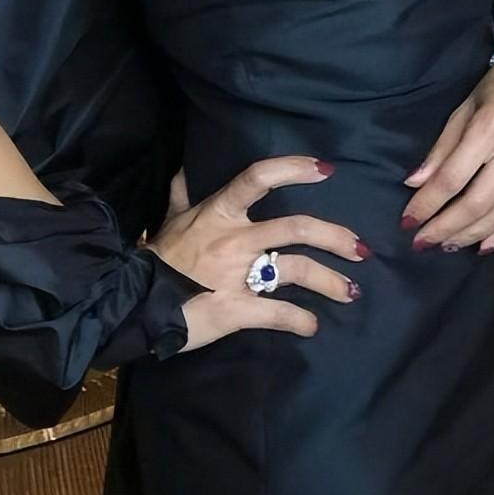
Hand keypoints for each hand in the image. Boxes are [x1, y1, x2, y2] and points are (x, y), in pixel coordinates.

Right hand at [143, 156, 367, 351]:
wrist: (132, 304)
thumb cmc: (156, 260)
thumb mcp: (169, 221)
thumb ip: (181, 195)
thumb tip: (181, 169)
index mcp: (221, 212)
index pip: (260, 177)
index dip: (295, 168)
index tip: (326, 169)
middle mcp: (236, 238)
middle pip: (297, 227)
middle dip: (335, 237)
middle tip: (361, 249)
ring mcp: (238, 274)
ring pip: (296, 270)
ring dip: (330, 282)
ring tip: (352, 293)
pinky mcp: (237, 310)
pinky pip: (277, 313)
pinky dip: (300, 320)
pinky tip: (313, 326)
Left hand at [399, 34, 493, 254]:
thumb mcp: (463, 109)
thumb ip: (441, 149)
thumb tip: (415, 185)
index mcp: (491, 127)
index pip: (452, 178)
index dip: (427, 204)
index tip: (408, 222)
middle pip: (477, 203)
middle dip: (446, 228)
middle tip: (423, 243)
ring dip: (472, 236)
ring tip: (448, 245)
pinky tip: (483, 245)